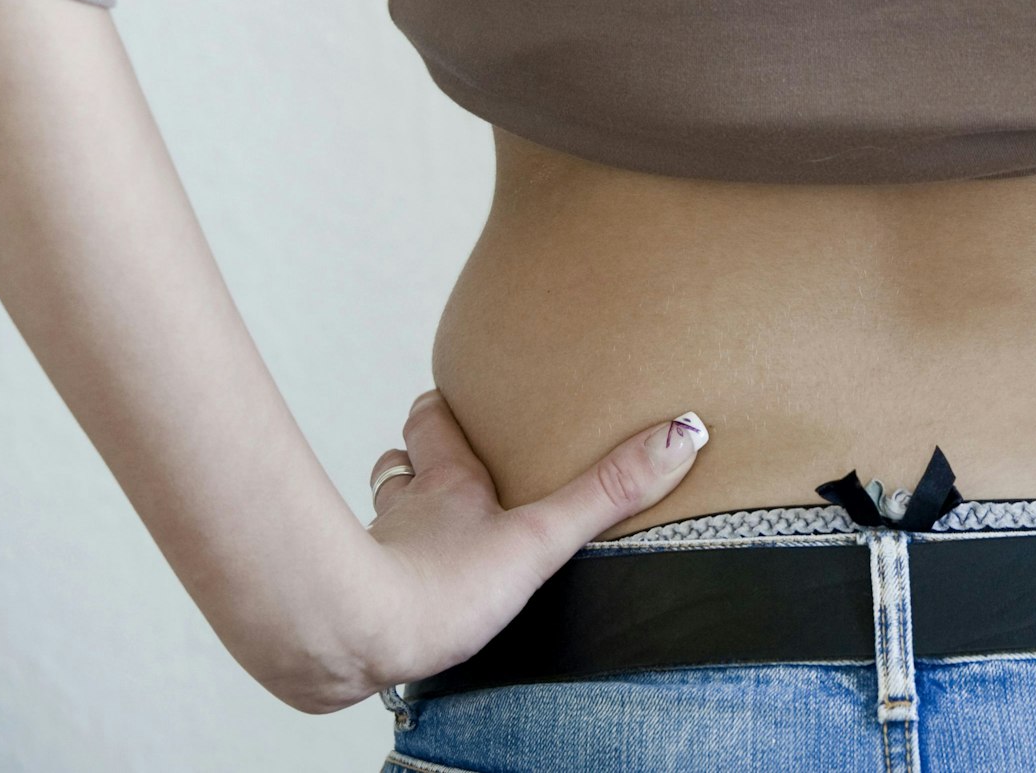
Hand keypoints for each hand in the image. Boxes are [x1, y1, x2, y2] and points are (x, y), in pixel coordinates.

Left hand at [337, 392, 707, 706]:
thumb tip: (681, 435)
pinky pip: (367, 577)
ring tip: (421, 527)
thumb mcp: (540, 536)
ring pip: (380, 517)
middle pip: (398, 465)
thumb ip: (606, 493)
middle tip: (438, 459)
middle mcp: (405, 509)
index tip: (451, 396)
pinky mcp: (354, 602)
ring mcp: (376, 553)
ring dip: (397, 515)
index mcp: (447, 482)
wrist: (353, 638)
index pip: (433, 422)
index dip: (440, 409)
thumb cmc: (442, 585)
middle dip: (415, 458)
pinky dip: (380, 574)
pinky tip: (400, 598)